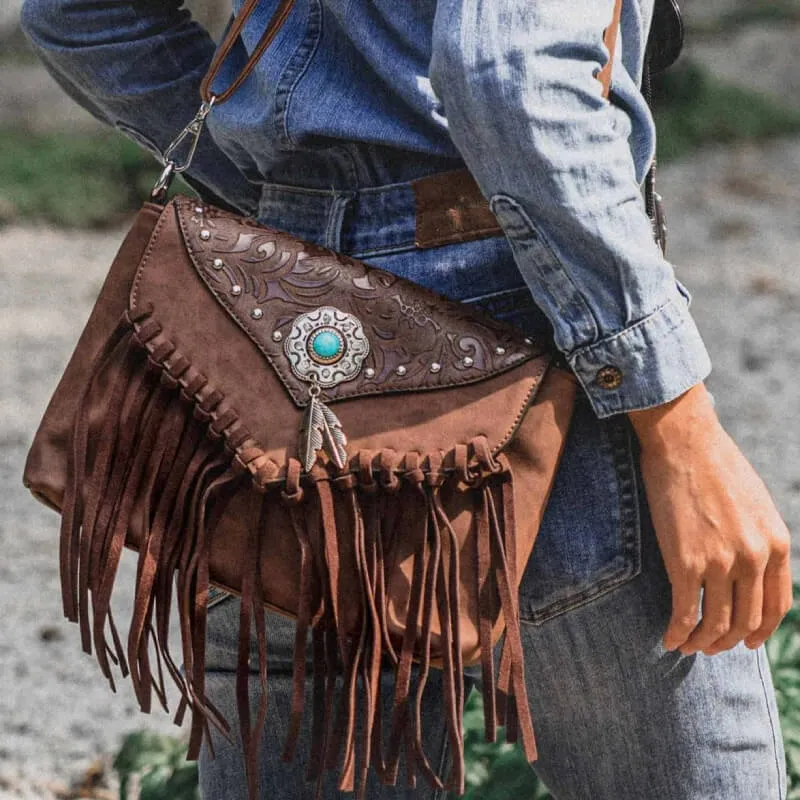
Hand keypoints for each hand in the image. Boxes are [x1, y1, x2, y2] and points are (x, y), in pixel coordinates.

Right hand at [628, 384, 792, 655]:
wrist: (684, 442)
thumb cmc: (714, 464)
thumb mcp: (755, 502)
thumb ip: (758, 536)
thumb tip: (749, 563)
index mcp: (776, 543)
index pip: (776, 607)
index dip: (760, 631)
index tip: (745, 642)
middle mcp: (754, 558)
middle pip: (745, 620)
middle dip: (727, 641)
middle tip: (710, 646)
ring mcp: (722, 563)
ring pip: (716, 623)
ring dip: (702, 642)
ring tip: (687, 645)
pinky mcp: (687, 563)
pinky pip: (685, 613)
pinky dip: (677, 632)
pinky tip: (669, 638)